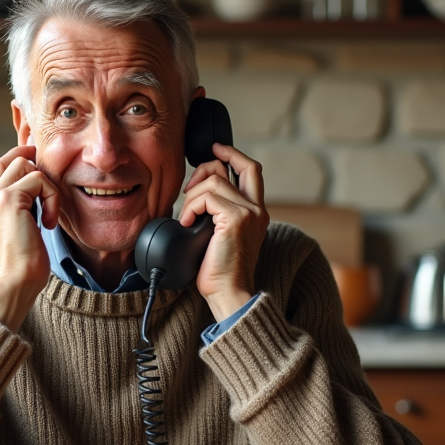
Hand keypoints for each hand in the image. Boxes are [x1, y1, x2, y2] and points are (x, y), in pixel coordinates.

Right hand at [0, 145, 59, 331]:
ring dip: (47, 187)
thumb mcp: (24, 235)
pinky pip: (39, 179)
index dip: (20, 159)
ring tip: (49, 217)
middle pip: (10, 159)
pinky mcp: (10, 199)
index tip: (40, 165)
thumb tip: (43, 202)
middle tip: (52, 183)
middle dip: (34, 162)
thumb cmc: (22, 271)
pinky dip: (52, 198)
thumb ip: (26, 214)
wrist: (12, 285)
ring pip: (25, 164)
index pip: (0, 169)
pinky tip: (49, 224)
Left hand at [179, 143, 268, 320]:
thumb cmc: (219, 273)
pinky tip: (187, 222)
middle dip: (208, 166)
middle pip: (237, 164)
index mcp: (256, 212)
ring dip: (192, 194)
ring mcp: (249, 212)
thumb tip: (196, 198)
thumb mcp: (219, 236)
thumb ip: (217, 214)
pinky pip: (207, 196)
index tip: (214, 150)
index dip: (232, 154)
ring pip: (214, 180)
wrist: (229, 294)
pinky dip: (191, 206)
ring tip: (187, 216)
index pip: (250, 169)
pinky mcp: (237, 219)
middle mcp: (257, 209)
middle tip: (190, 187)